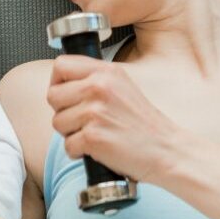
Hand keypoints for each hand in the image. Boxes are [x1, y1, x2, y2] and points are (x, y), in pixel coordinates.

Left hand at [47, 55, 181, 182]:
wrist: (166, 150)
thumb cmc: (144, 125)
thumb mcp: (123, 87)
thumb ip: (94, 80)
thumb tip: (62, 83)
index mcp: (106, 72)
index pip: (61, 65)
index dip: (57, 82)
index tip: (67, 96)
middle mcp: (99, 87)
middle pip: (53, 96)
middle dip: (63, 112)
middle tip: (84, 121)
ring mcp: (95, 112)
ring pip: (58, 122)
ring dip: (71, 134)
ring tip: (96, 134)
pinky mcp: (93, 137)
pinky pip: (68, 145)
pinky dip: (79, 152)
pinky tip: (98, 149)